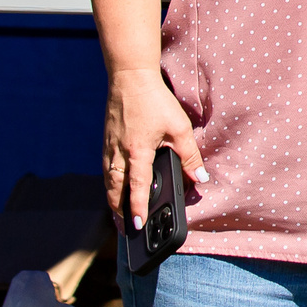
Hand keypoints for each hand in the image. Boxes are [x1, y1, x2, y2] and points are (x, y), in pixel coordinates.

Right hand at [104, 68, 205, 227]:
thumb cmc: (156, 101)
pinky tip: (114, 188)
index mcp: (137, 152)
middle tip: (124, 229)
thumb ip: (190, 156)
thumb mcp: (179, 128)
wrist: (130, 77)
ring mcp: (109, 147)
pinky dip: (109, 183)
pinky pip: (106, 169)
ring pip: (108, 181)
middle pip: (115, 190)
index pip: (136, 188)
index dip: (137, 208)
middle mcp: (119, 153)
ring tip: (118, 215)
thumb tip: (200, 178)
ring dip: (112, 199)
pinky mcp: (106, 140)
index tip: (138, 225)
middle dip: (119, 212)